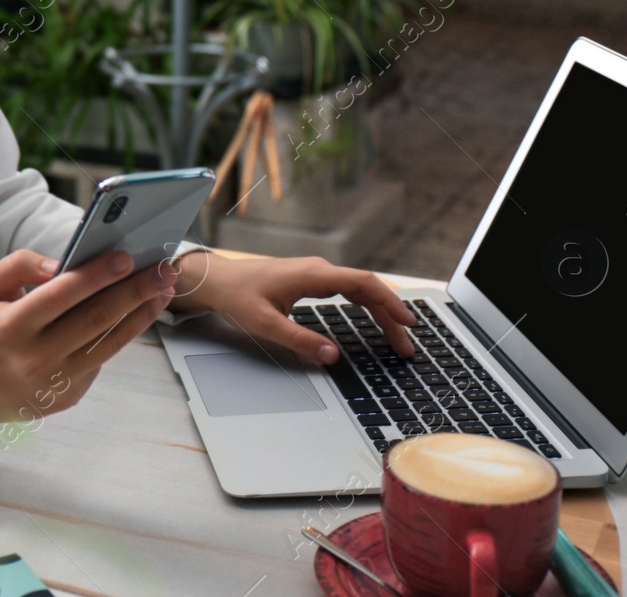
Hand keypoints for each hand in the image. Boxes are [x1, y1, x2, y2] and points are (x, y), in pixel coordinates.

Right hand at [0, 248, 174, 442]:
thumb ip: (19, 266)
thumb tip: (59, 265)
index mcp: (12, 327)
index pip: (60, 296)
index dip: (95, 276)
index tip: (125, 257)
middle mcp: (35, 357)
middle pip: (95, 319)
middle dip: (134, 291)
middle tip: (163, 269)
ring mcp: (56, 381)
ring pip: (109, 343)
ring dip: (142, 314)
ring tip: (164, 290)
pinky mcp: (71, 395)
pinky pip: (102, 359)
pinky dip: (125, 334)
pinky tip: (141, 312)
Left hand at [170, 252, 416, 364]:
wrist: (217, 280)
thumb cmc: (238, 297)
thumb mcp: (266, 324)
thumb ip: (299, 341)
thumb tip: (331, 356)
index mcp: (312, 275)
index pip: (362, 283)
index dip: (389, 302)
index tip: (408, 321)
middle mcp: (318, 270)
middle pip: (366, 288)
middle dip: (390, 315)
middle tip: (406, 345)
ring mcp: (315, 273)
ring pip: (358, 289)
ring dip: (380, 311)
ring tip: (397, 337)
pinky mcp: (311, 280)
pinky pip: (347, 289)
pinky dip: (365, 305)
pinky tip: (375, 319)